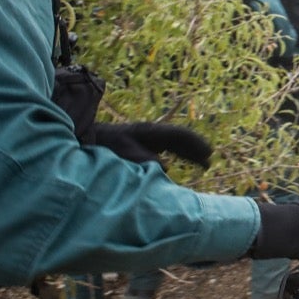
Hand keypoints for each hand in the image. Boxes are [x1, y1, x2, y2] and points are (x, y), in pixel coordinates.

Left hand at [94, 122, 211, 167]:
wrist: (88, 138)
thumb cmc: (105, 145)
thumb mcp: (123, 151)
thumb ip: (144, 159)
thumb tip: (166, 166)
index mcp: (151, 132)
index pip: (179, 135)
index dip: (195, 143)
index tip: (208, 152)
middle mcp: (153, 133)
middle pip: (181, 139)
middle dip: (196, 148)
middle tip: (210, 159)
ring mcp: (149, 139)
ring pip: (176, 145)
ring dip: (190, 153)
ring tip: (204, 164)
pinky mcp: (144, 145)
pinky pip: (168, 150)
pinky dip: (179, 156)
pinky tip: (182, 164)